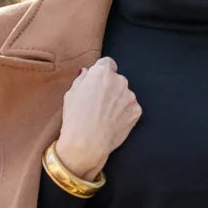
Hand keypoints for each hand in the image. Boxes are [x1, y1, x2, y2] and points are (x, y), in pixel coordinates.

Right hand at [55, 56, 141, 178]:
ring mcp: (130, 96)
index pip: (107, 63)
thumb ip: (82, 79)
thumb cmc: (75, 118)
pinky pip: (130, 107)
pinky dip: (124, 113)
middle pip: (117, 79)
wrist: (87, 143)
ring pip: (124, 94)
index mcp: (102, 73)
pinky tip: (112, 122)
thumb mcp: (71, 94)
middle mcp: (119, 80)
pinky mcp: (136, 111)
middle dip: (110, 87)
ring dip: (118, 100)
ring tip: (105, 115)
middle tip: (98, 102)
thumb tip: (87, 72)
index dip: (101, 72)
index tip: (97, 82)